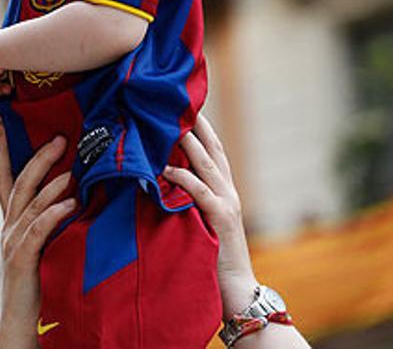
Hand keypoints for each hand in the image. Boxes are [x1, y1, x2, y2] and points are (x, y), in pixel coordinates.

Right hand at [0, 130, 75, 348]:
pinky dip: (54, 214)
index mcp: (10, 224)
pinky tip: (70, 204)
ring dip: (52, 183)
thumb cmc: (36, 289)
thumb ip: (49, 225)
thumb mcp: (40, 250)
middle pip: (20, 183)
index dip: (4, 152)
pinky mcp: (22, 261)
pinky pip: (38, 231)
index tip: (6, 125)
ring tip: (71, 168)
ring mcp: (12, 244)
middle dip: (38, 157)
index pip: (4, 179)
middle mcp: (8, 229)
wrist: (18, 327)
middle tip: (60, 138)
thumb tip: (74, 198)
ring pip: (30, 204)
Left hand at [163, 114, 256, 319]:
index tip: (183, 105)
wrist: (236, 293)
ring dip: (188, 141)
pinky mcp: (220, 219)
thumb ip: (184, 201)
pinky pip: (199, 191)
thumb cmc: (210, 260)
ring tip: (170, 120)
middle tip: (177, 99)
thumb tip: (157, 180)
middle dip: (196, 123)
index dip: (200, 128)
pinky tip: (164, 166)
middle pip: (212, 148)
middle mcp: (228, 191)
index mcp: (223, 190)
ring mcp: (226, 204)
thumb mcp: (197, 223)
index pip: (212, 151)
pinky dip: (182, 176)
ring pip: (206, 164)